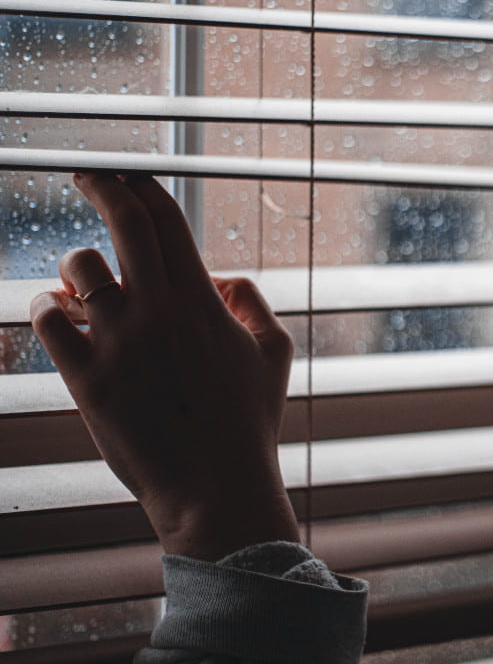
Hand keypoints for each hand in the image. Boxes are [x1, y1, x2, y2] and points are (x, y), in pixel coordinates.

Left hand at [29, 173, 300, 560]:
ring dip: (75, 265)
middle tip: (88, 176)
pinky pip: (47, 320)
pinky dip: (46, 308)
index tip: (127, 176)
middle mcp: (160, 310)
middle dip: (102, 187)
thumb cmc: (248, 423)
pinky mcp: (87, 377)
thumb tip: (221, 276)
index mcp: (204, 301)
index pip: (168, 219)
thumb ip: (252, 303)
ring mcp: (120, 342)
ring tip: (76, 282)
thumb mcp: (274, 353)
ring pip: (79, 268)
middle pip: (125, 223)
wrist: (215, 487)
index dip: (143, 186)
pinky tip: (56, 314)